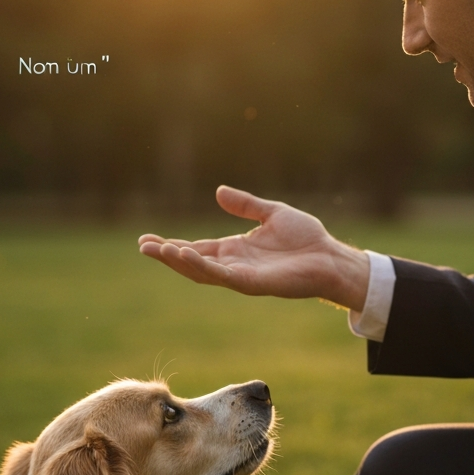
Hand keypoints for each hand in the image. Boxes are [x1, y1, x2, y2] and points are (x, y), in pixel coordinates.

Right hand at [139, 185, 369, 310]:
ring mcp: (242, 276)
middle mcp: (234, 265)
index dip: (173, 245)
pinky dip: (202, 266)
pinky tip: (186, 255)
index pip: (197, 248)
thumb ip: (245, 205)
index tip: (148, 240)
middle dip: (167, 255)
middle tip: (143, 246)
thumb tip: (218, 191)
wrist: (330, 257)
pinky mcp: (253, 283)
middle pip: (192, 262)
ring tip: (158, 250)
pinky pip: (222, 276)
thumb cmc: (307, 238)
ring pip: (202, 271)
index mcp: (236, 250)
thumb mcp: (272, 213)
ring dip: (179, 261)